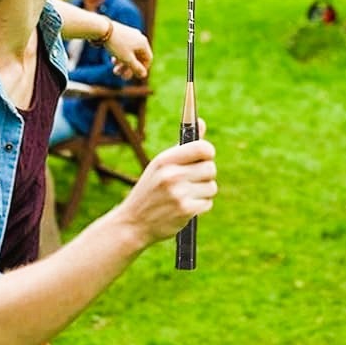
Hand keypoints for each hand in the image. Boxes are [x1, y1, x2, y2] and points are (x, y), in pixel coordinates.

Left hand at [106, 22, 151, 79]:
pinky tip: (113, 60)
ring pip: (129, 53)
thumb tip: (144, 75)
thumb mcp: (127, 59)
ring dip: (123, 63)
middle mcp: (139, 37)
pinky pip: (124, 47)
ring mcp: (130, 34)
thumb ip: (136, 68)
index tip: (135, 76)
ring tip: (115, 71)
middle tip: (122, 77)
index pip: (148, 58)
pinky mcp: (122, 33)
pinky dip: (120, 55)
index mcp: (143, 43)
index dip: (143, 69)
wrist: (103, 29)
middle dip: (129, 68)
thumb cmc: (116, 45)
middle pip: (137, 57)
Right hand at [117, 120, 215, 245]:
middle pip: (210, 168)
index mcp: (165, 160)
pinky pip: (207, 203)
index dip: (208, 152)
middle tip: (193, 179)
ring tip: (187, 194)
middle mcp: (172, 175)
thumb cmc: (150, 189)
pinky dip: (200, 205)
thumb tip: (202, 122)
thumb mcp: (161, 164)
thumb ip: (184, 146)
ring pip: (211, 187)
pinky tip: (186, 206)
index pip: (202, 148)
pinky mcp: (185, 210)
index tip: (205, 157)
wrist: (134, 222)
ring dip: (204, 192)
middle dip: (206, 174)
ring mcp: (179, 193)